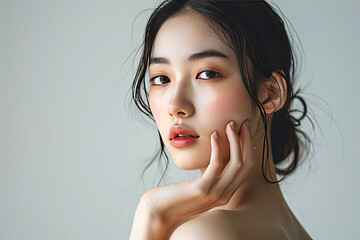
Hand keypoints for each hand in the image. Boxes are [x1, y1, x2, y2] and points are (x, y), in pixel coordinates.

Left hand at [129, 120, 254, 239]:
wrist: (157, 214)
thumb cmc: (174, 198)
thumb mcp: (197, 187)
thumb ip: (208, 178)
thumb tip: (212, 159)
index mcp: (225, 194)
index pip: (246, 169)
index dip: (248, 148)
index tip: (244, 131)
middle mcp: (224, 195)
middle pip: (247, 165)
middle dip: (247, 141)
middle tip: (243, 123)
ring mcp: (215, 194)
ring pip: (236, 163)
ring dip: (235, 141)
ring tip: (230, 125)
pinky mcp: (202, 189)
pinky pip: (216, 165)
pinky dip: (217, 147)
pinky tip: (213, 135)